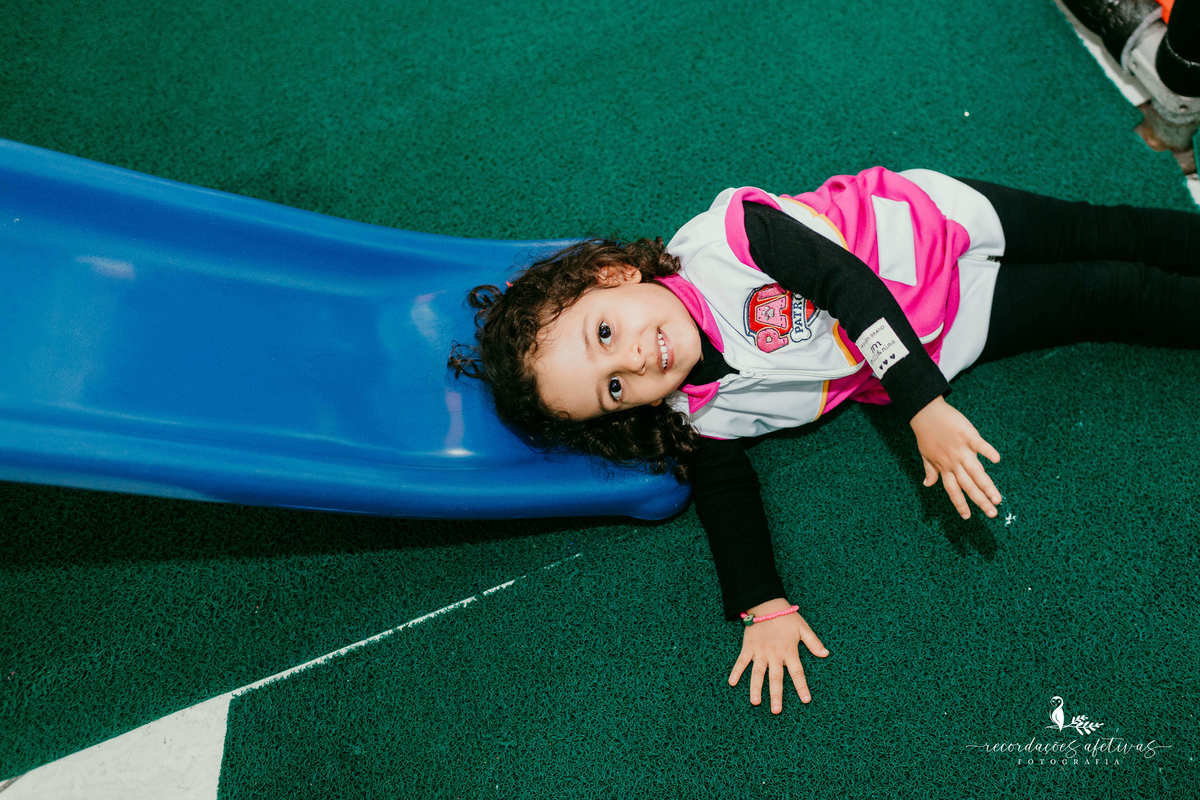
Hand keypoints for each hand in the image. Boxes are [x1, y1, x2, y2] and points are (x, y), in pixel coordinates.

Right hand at [728, 597, 828, 713]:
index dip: (801, 686)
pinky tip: (731, 682)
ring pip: (757, 673)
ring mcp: (760, 652)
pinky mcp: (748, 647)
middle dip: (776, 695)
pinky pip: (741, 661)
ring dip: (756, 688)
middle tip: (776, 711)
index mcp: (789, 651)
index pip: (797, 672)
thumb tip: (826, 654)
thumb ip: (814, 642)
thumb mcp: (803, 628)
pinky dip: (736, 671)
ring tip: (755, 702)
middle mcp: (774, 654)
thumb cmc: (786, 617)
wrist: (766, 604)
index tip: (806, 700)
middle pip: (775, 678)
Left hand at [909, 395, 1001, 519]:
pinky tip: (996, 459)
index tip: (967, 517)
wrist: (925, 412)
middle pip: (968, 485)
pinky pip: (979, 445)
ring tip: (998, 498)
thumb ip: (930, 470)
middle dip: (980, 501)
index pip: (952, 490)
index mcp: (944, 467)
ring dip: (987, 486)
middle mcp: (953, 462)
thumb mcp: (925, 455)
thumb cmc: (926, 434)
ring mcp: (961, 450)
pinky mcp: (968, 435)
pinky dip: (987, 451)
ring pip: (976, 472)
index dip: (959, 503)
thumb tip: (927, 484)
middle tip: (992, 514)